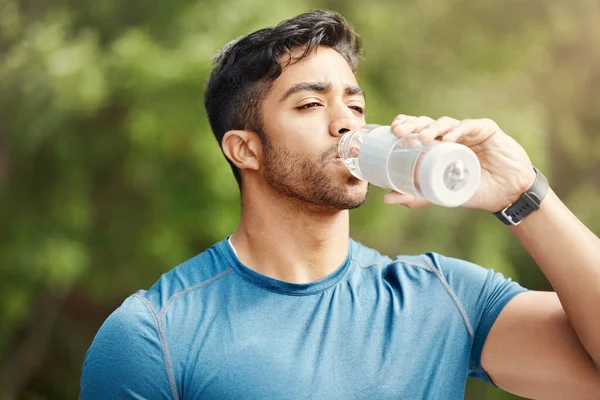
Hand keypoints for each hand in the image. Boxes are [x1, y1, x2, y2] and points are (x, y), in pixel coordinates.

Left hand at [384, 115, 536, 211]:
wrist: (506, 195)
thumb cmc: (472, 190)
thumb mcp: (440, 194)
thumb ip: (416, 196)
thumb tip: (387, 198)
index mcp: (438, 145)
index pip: (417, 129)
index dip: (405, 126)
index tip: (391, 131)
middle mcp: (450, 135)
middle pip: (427, 123)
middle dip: (412, 125)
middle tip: (398, 132)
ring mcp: (468, 131)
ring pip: (445, 123)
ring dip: (432, 129)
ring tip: (422, 138)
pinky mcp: (486, 130)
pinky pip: (469, 126)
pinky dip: (457, 131)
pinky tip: (448, 138)